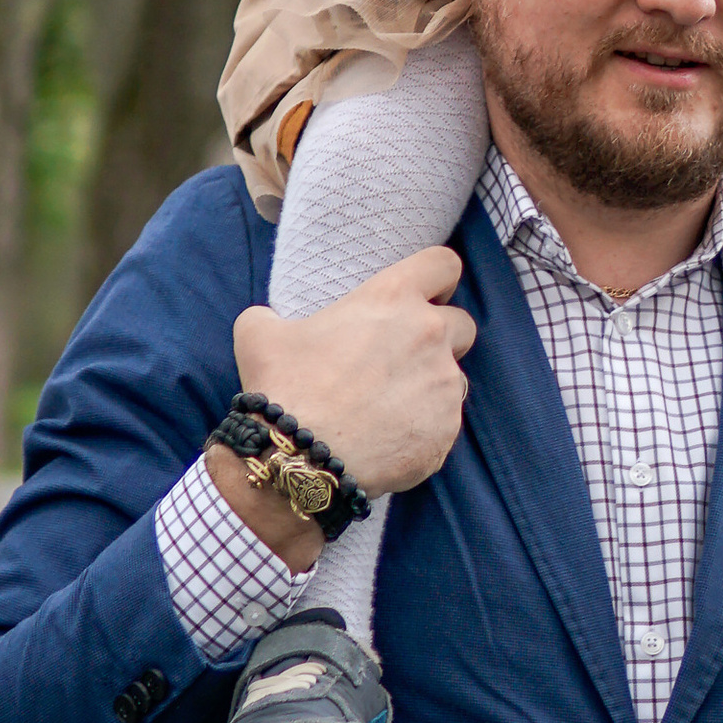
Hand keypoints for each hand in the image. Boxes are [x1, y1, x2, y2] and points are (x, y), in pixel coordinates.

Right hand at [218, 252, 475, 562]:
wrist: (299, 458)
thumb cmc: (283, 388)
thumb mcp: (260, 335)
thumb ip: (273, 317)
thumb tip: (269, 323)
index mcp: (393, 298)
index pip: (444, 264)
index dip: (435, 280)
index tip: (422, 297)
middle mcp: (430, 333)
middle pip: (462, 324)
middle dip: (440, 338)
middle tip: (402, 360)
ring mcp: (444, 383)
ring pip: (456, 377)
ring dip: (432, 386)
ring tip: (392, 407)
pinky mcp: (447, 428)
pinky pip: (446, 422)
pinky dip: (425, 429)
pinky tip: (390, 440)